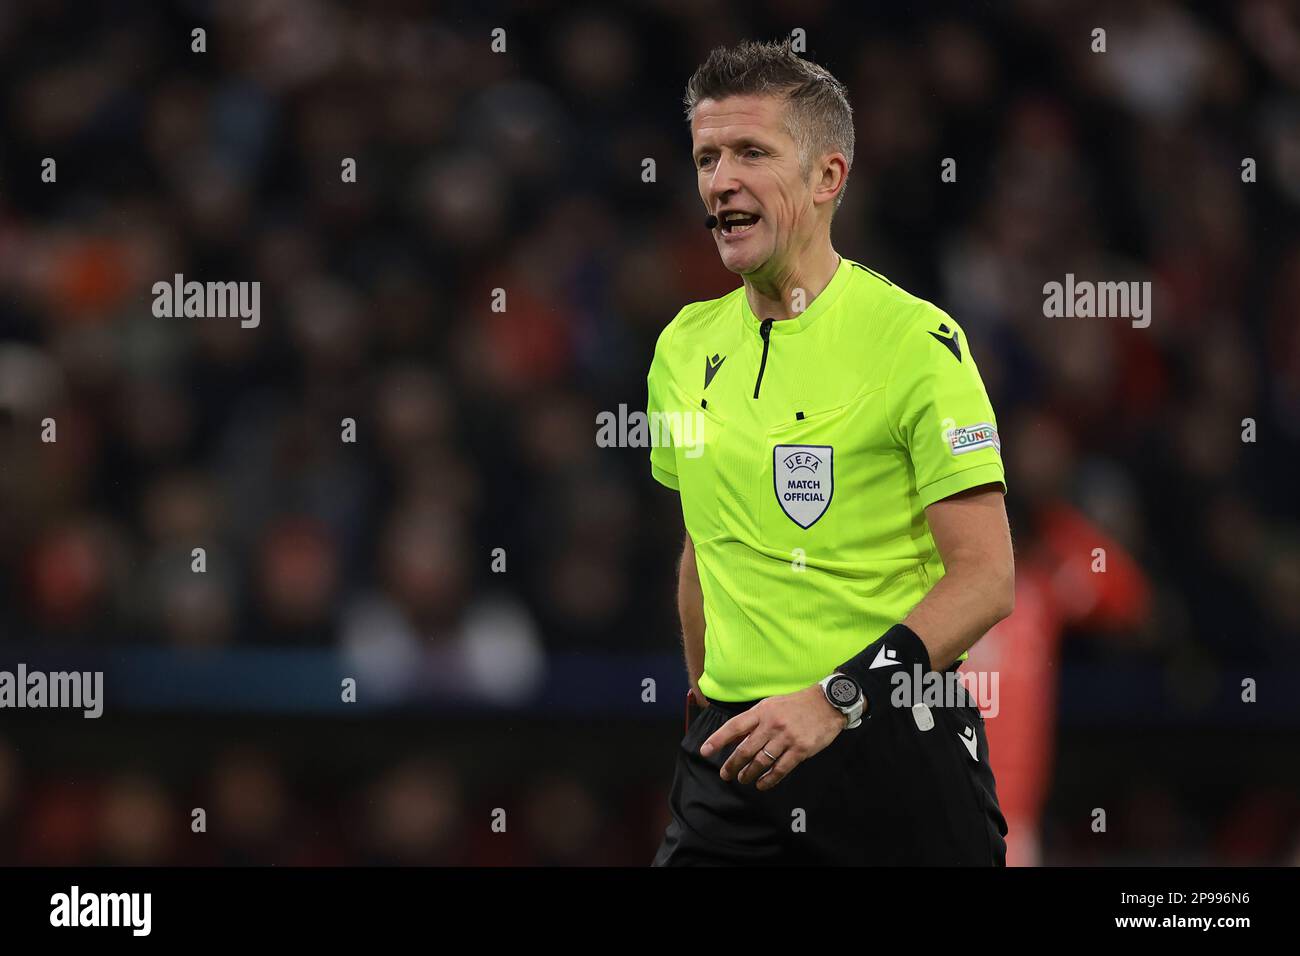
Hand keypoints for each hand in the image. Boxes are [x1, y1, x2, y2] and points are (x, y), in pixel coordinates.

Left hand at [700, 684, 846, 790]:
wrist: (828, 703)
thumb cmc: (796, 704)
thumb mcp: (771, 705)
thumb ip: (753, 721)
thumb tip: (734, 737)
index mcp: (762, 711)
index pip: (734, 726)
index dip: (718, 739)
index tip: (705, 751)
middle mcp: (772, 724)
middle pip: (745, 749)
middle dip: (732, 764)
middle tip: (725, 774)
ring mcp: (786, 738)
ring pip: (761, 761)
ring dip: (749, 773)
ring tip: (743, 779)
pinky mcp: (800, 750)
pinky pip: (781, 769)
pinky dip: (769, 779)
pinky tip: (762, 784)